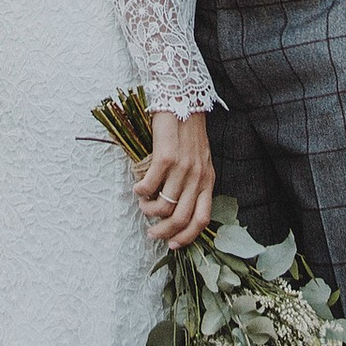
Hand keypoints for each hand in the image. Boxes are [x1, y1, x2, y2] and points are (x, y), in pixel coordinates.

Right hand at [136, 108, 215, 249]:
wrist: (184, 100)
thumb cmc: (189, 133)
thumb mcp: (200, 161)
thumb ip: (194, 183)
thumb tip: (176, 209)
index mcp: (208, 181)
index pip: (202, 220)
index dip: (187, 237)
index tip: (172, 245)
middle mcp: (197, 177)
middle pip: (181, 218)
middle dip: (163, 232)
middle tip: (151, 232)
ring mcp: (182, 168)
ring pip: (164, 205)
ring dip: (149, 210)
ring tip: (143, 203)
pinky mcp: (166, 157)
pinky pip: (150, 185)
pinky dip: (140, 191)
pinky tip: (138, 187)